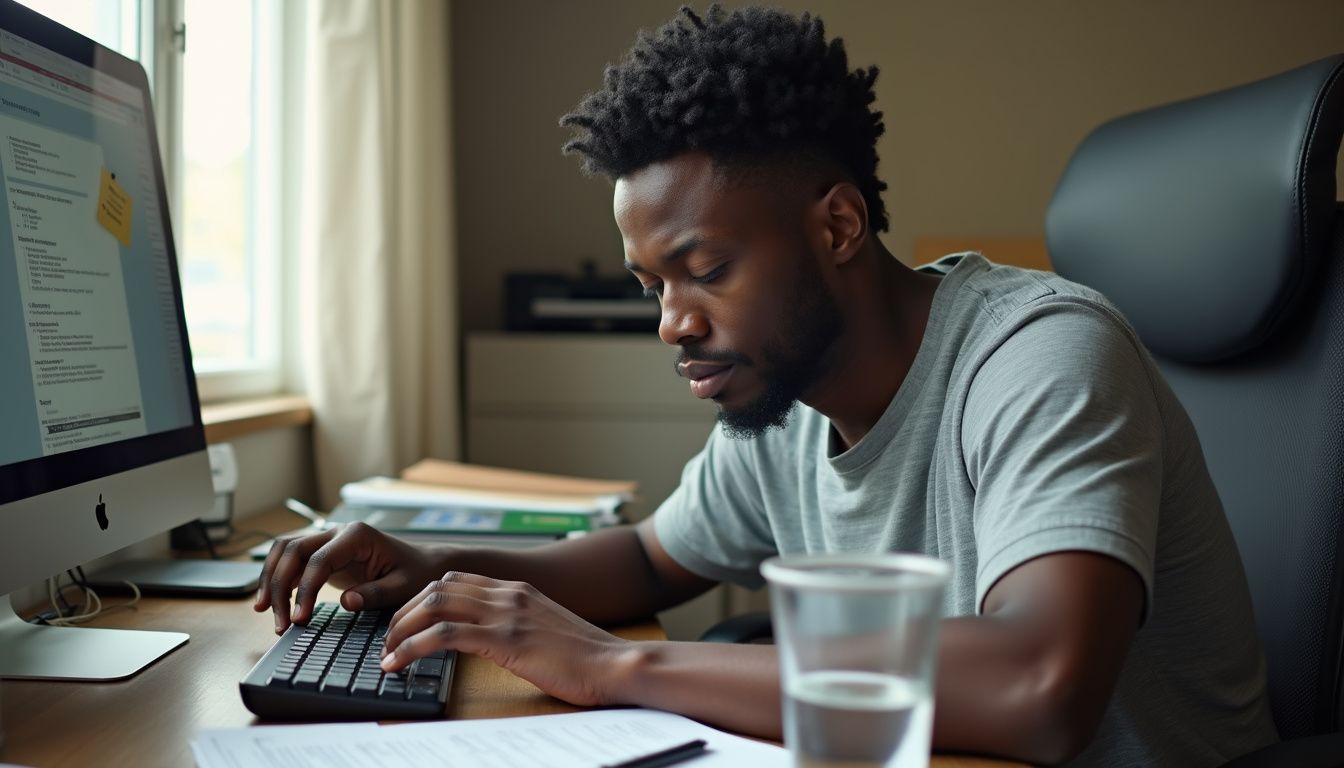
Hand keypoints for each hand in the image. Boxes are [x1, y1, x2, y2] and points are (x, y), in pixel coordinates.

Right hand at [253, 521, 443, 633]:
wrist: (423, 564)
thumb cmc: (415, 573)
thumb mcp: (403, 587)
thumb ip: (375, 594)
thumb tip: (345, 602)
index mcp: (358, 535)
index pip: (318, 559)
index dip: (304, 589)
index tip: (299, 618)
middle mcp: (337, 532)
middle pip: (293, 551)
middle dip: (279, 586)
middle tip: (280, 623)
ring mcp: (328, 539)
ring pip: (285, 551)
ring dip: (270, 579)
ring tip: (264, 612)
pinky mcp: (322, 553)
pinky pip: (290, 559)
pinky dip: (276, 577)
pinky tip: (269, 602)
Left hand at [380, 571, 631, 706]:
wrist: (616, 663)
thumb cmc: (587, 657)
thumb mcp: (547, 630)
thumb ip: (519, 625)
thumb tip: (494, 639)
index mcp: (518, 589)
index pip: (456, 580)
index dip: (424, 599)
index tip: (408, 623)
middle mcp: (509, 593)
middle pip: (438, 588)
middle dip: (404, 613)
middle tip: (389, 639)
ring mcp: (507, 613)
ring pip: (434, 606)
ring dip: (402, 629)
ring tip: (387, 653)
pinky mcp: (505, 638)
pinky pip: (444, 636)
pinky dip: (413, 648)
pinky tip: (399, 664)